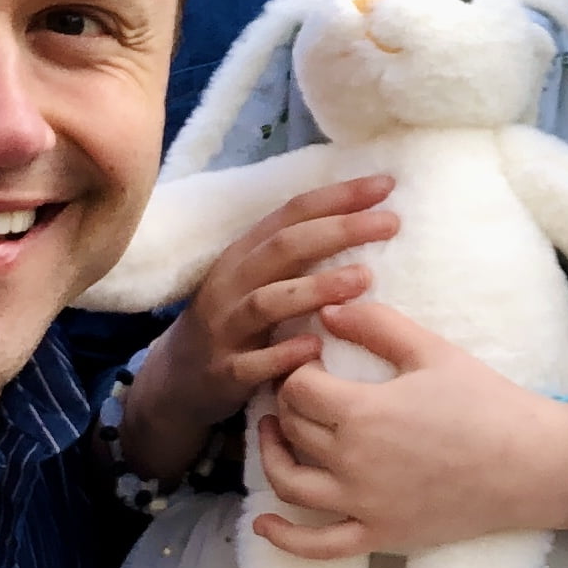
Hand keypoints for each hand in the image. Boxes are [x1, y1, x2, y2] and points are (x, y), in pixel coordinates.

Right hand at [120, 177, 397, 481]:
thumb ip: (300, 254)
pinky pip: (253, 363)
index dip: (338, 196)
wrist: (177, 382)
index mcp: (245, 253)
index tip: (386, 186)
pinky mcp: (224, 372)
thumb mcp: (259, 280)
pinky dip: (284, 354)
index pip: (292, 213)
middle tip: (390, 223)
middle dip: (339, 230)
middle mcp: (232, 283)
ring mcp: (225, 328)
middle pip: (284, 247)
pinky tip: (317, 347)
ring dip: (316, 287)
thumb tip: (366, 221)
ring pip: (268, 301)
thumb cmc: (237, 323)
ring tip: (363, 278)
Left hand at [249, 299, 567, 556]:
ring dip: (270, 457)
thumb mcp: (432, 351)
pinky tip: (263, 524)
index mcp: (362, 412)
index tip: (312, 358)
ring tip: (272, 434)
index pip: (298, 388)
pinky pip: (317, 546)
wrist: (529, 465)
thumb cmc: (485, 402)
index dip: (298, 368)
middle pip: (291, 429)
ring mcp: (362, 504)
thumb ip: (377, 325)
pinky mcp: (377, 534)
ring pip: (290, 485)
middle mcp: (351, 462)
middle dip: (285, 404)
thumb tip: (328, 311)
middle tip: (298, 386)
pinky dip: (283, 538)